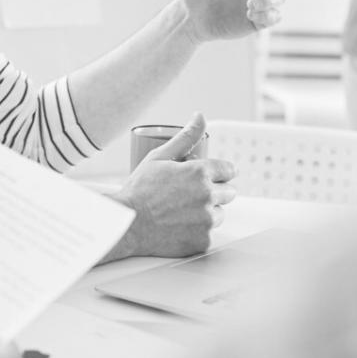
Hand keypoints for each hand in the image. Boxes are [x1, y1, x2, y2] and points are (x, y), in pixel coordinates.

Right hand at [111, 113, 237, 258]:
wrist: (127, 224)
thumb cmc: (140, 190)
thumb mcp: (160, 156)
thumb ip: (186, 137)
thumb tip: (199, 117)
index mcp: (200, 172)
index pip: (229, 170)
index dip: (219, 173)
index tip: (211, 176)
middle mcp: (207, 195)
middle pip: (228, 193)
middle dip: (214, 191)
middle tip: (191, 194)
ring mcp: (206, 220)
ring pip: (219, 214)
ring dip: (208, 212)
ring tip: (183, 211)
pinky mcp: (203, 241)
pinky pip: (209, 233)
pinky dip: (198, 231)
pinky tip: (181, 226)